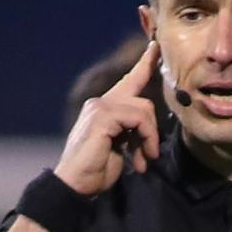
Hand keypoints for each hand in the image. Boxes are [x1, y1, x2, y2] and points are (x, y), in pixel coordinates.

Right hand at [54, 41, 161, 195]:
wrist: (75, 184)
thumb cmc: (97, 169)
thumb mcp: (120, 146)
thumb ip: (132, 130)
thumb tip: (151, 128)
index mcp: (105, 107)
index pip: (129, 81)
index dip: (144, 64)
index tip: (156, 47)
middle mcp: (101, 102)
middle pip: (144, 102)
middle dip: (152, 131)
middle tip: (150, 155)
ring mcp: (99, 107)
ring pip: (144, 110)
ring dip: (150, 138)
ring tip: (145, 159)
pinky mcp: (102, 117)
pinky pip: (137, 118)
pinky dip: (145, 138)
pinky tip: (140, 159)